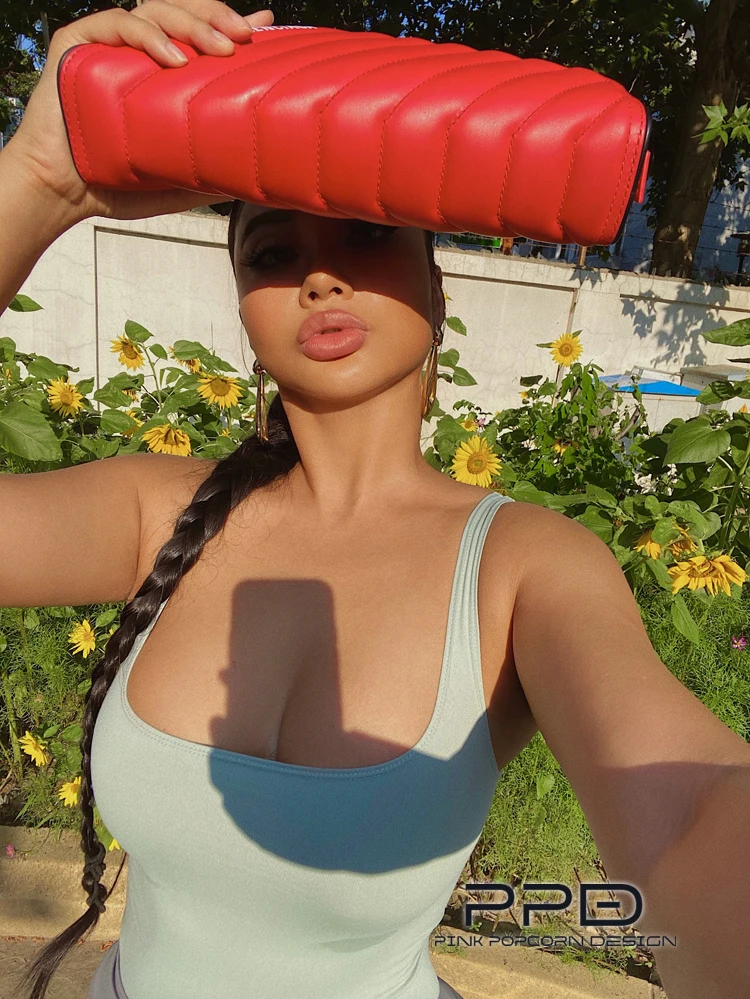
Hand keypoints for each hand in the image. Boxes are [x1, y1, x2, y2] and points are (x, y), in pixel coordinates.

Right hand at [7, 0, 273, 224]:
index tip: (264, 26)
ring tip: (219, 48)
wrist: (65, 192)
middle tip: (245, 36)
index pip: (200, 34)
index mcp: (160, 71)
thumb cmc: (119, 182)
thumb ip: (214, 167)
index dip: (230, 23)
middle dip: (217, 18)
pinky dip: (149, 36)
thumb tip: (260, 175)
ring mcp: (107, 43)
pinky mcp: (77, 42)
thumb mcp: (181, 177)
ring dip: (192, 24)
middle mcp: (136, 49)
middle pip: (182, 12)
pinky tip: (174, 58)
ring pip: (155, 10)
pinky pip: (117, 22)